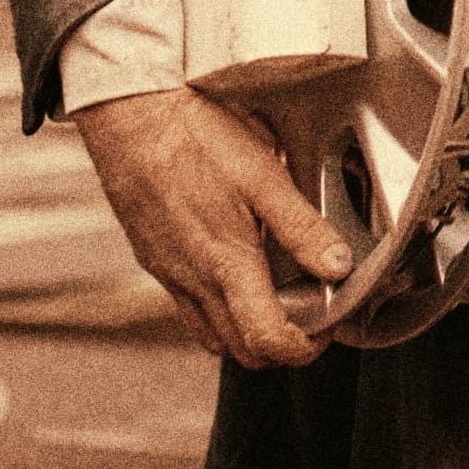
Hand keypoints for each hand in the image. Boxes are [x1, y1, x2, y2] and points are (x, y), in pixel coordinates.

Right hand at [73, 87, 353, 367]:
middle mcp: (194, 280)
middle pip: (241, 351)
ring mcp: (170, 274)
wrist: (130, 117)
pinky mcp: (155, 261)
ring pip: (212, 335)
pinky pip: (189, 308)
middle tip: (310, 316)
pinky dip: (219, 311)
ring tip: (277, 298)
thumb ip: (301, 227)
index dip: (304, 349)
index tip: (326, 330)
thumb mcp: (262, 175)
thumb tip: (338, 266)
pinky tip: (236, 272)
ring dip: (248, 333)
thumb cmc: (195, 138)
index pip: (267, 340)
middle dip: (282, 347)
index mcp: (226, 263)